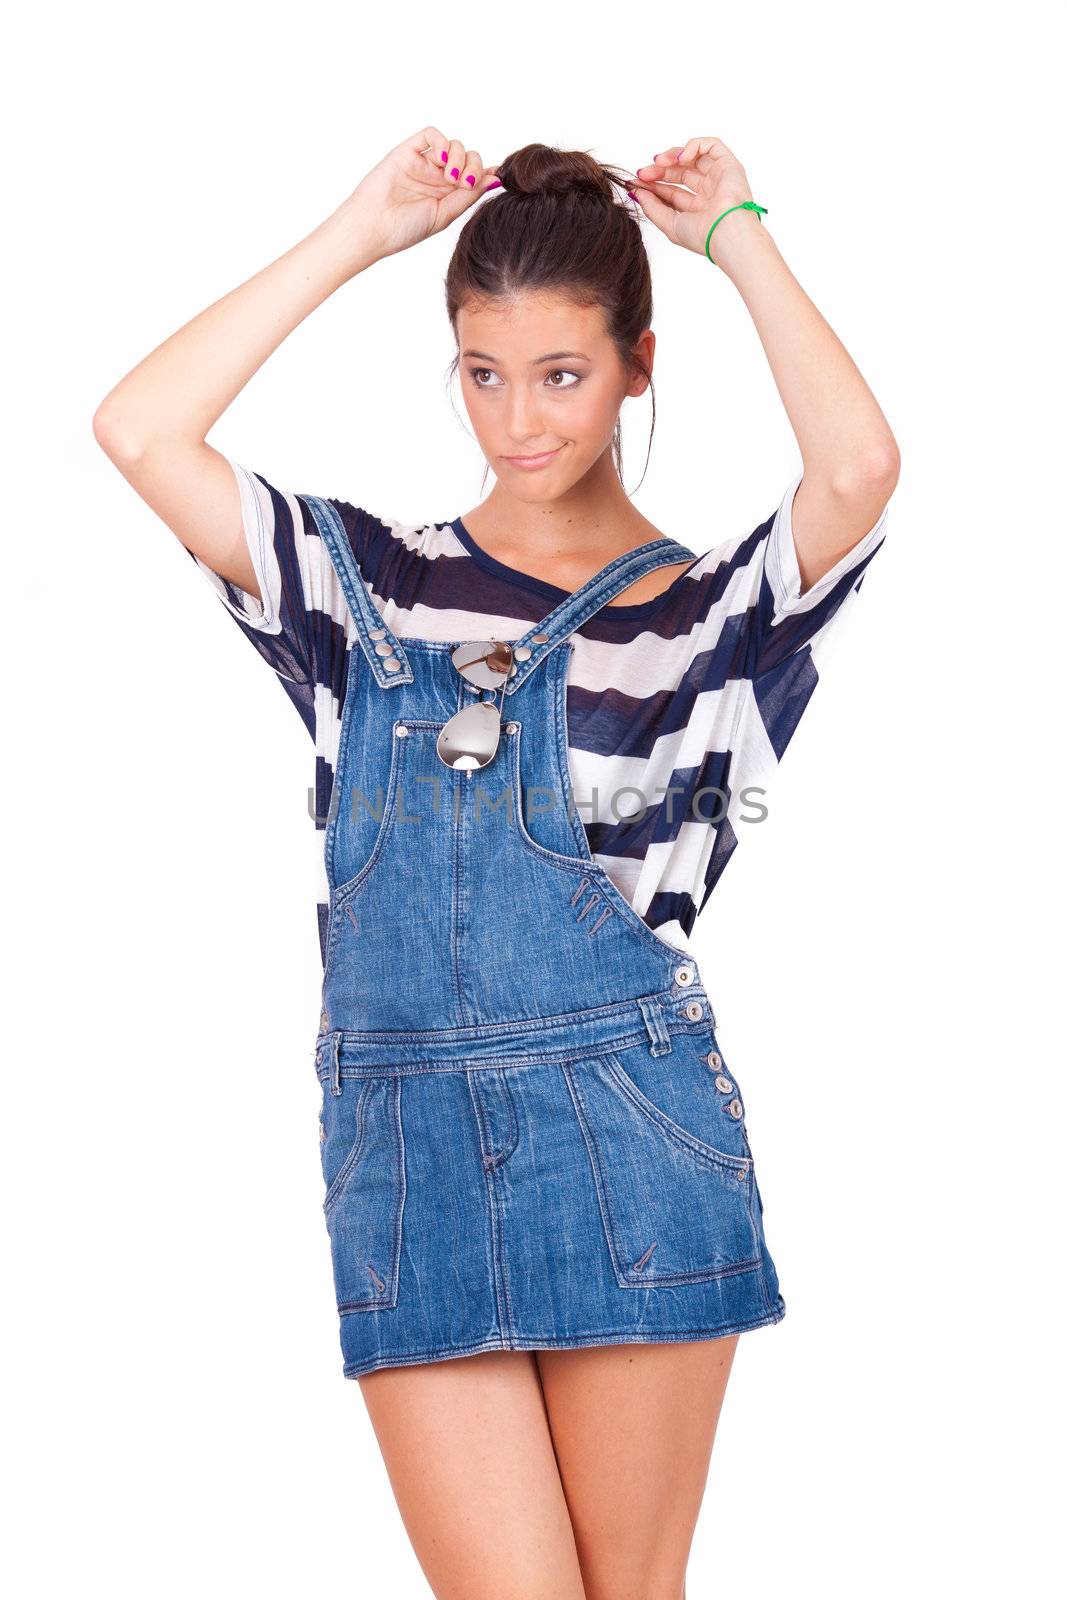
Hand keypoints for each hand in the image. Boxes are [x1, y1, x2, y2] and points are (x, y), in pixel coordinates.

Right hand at [336, 126, 500, 261]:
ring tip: (450, 178)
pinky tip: (441, 161)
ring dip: (459, 158)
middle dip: (474, 167)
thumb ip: (468, 196)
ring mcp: (424, 163)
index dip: (487, 173)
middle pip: (468, 158)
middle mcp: (438, 177)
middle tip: (465, 184)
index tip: (497, 177)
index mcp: (448, 195)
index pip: (475, 175)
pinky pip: (431, 135)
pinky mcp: (408, 151)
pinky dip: (442, 143)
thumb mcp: (444, 215)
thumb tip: (495, 179)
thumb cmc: (405, 228)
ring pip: (454, 145)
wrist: (374, 227)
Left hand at [632, 137, 759, 259]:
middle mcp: (709, 192)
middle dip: (659, 170)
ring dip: (672, 155)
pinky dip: (693, 146)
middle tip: (643, 173)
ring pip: (692, 156)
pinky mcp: (729, 164)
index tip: (635, 182)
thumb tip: (636, 192)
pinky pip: (710, 145)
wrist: (726, 233)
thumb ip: (652, 207)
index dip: (653, 184)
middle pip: (679, 172)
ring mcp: (719, 177)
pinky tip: (681, 158)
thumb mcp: (669, 223)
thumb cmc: (703, 236)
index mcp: (697, 209)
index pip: (671, 191)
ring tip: (659, 162)